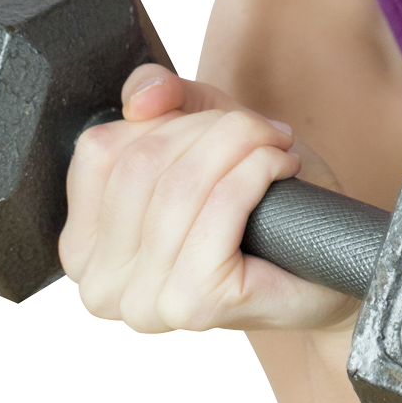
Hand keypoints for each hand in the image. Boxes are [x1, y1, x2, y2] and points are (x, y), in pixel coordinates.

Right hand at [59, 68, 358, 335]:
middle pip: (142, 162)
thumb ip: (163, 98)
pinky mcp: (193, 304)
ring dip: (241, 143)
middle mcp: (99, 284)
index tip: (214, 119)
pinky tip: (281, 167)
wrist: (318, 268)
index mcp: (83, 245)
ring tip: (275, 144)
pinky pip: (221, 206)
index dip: (163, 117)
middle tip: (260, 128)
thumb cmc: (257, 204)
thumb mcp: (202, 132)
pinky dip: (257, 170)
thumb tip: (142, 98)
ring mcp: (142, 302)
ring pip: (182, 182)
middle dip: (211, 128)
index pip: (99, 149)